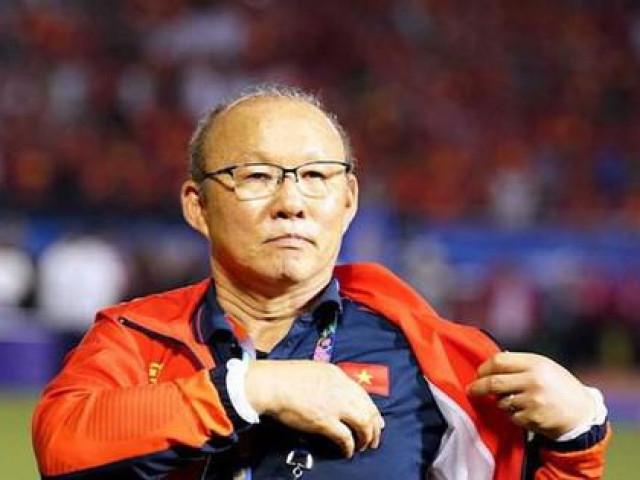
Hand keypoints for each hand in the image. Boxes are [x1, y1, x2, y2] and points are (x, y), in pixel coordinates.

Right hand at [245, 360, 383, 457]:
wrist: (272, 384)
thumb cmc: (285, 376)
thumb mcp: (314, 371)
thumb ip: (329, 381)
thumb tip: (335, 394)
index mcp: (338, 375)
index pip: (364, 394)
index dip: (372, 410)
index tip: (376, 420)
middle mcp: (341, 389)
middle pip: (368, 410)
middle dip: (374, 427)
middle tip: (374, 439)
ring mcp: (335, 406)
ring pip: (363, 424)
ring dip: (365, 438)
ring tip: (363, 446)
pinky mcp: (326, 421)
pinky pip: (346, 437)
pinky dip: (349, 447)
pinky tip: (347, 452)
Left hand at [468, 352, 594, 438]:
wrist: (582, 412)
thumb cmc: (559, 386)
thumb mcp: (543, 366)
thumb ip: (520, 364)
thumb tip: (491, 364)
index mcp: (535, 363)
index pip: (499, 361)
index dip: (484, 367)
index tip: (479, 373)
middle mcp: (533, 380)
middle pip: (494, 382)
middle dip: (478, 387)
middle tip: (471, 390)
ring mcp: (533, 401)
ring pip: (501, 402)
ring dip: (500, 402)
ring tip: (513, 400)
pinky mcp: (534, 418)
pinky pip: (511, 417)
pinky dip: (512, 415)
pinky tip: (525, 412)